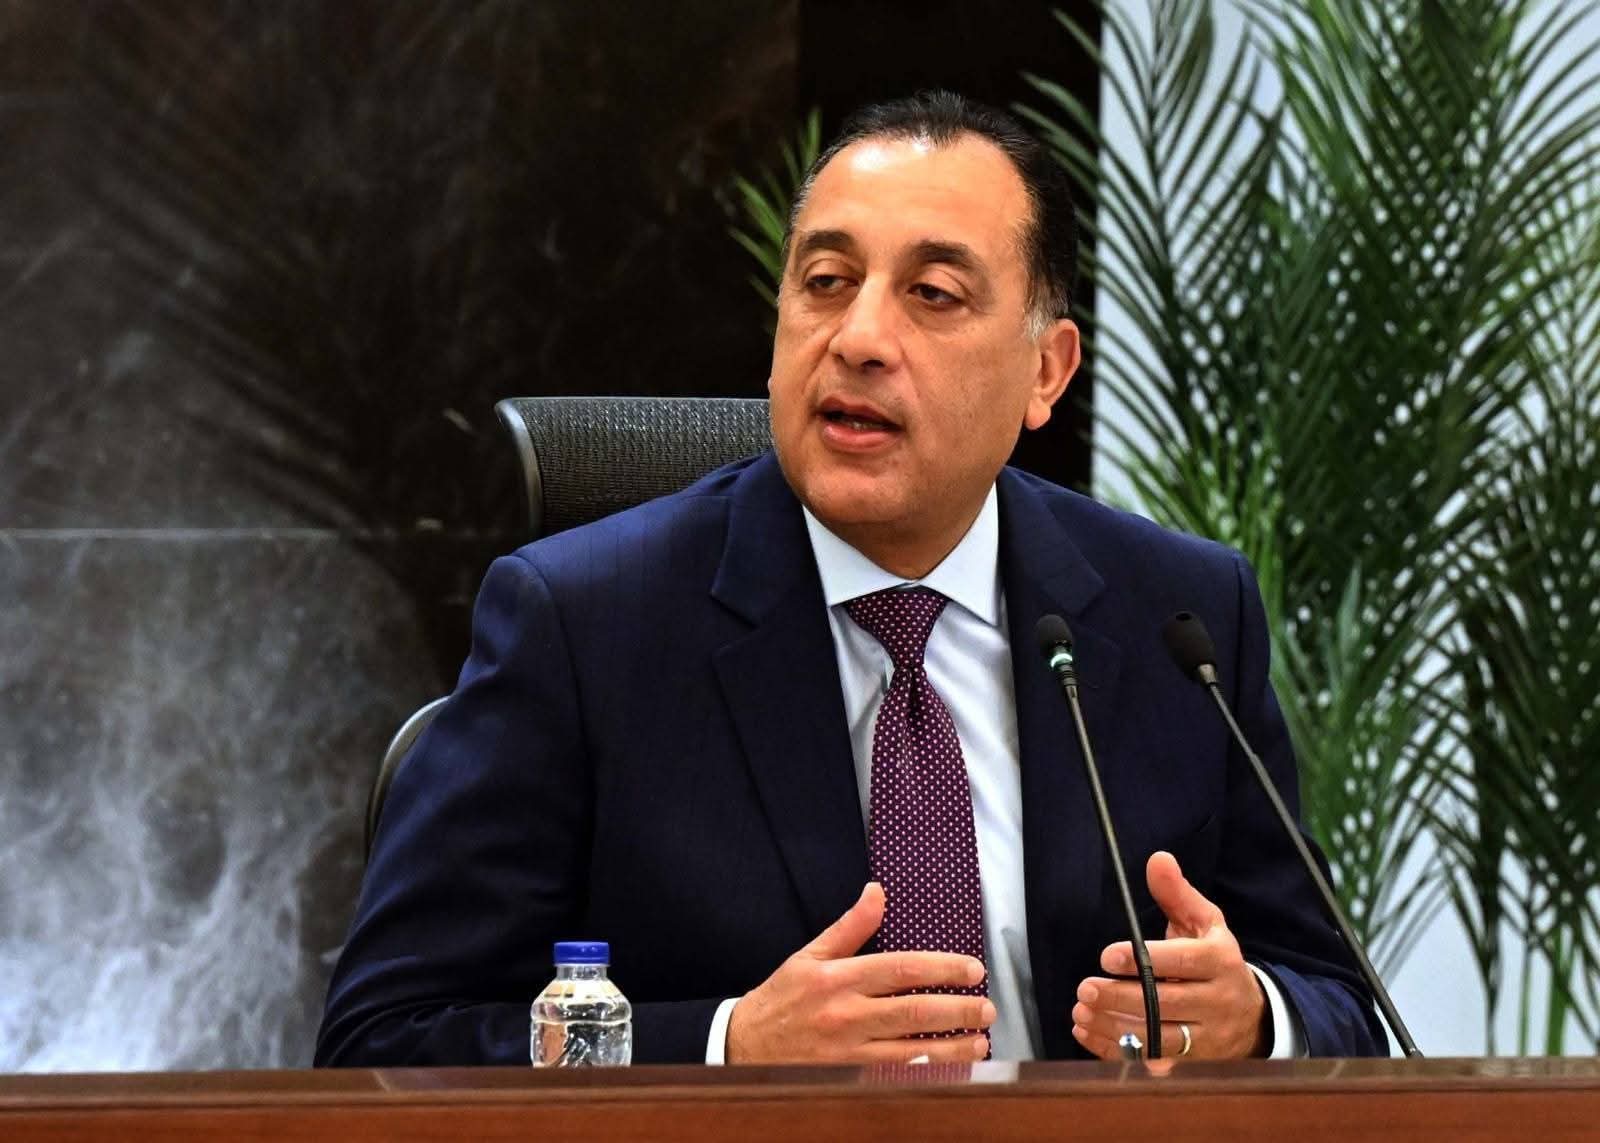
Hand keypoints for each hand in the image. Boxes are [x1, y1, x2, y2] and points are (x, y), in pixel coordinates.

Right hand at [726, 882, 994, 1062]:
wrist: (743, 1048)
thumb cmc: (781, 999)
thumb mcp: (809, 955)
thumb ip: (849, 927)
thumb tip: (877, 892)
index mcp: (838, 978)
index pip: (901, 970)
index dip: (942, 969)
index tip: (972, 969)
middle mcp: (846, 1015)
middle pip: (914, 1013)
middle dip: (958, 1010)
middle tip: (987, 1007)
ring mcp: (848, 1053)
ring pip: (912, 1052)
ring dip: (952, 1048)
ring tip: (980, 1040)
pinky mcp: (848, 1079)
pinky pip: (896, 1077)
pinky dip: (927, 1073)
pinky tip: (951, 1068)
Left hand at [1071, 851, 1267, 1059]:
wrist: (1254, 1017)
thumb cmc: (1216, 961)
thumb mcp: (1205, 923)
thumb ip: (1177, 893)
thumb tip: (1158, 859)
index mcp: (1221, 961)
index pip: (1181, 962)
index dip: (1143, 960)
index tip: (1107, 956)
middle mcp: (1218, 1003)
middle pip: (1165, 1005)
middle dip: (1121, 998)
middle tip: (1085, 987)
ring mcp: (1209, 1040)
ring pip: (1158, 1039)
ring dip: (1114, 1027)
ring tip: (1081, 1010)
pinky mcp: (1195, 1065)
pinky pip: (1152, 1063)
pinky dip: (1117, 1051)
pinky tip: (1087, 1032)